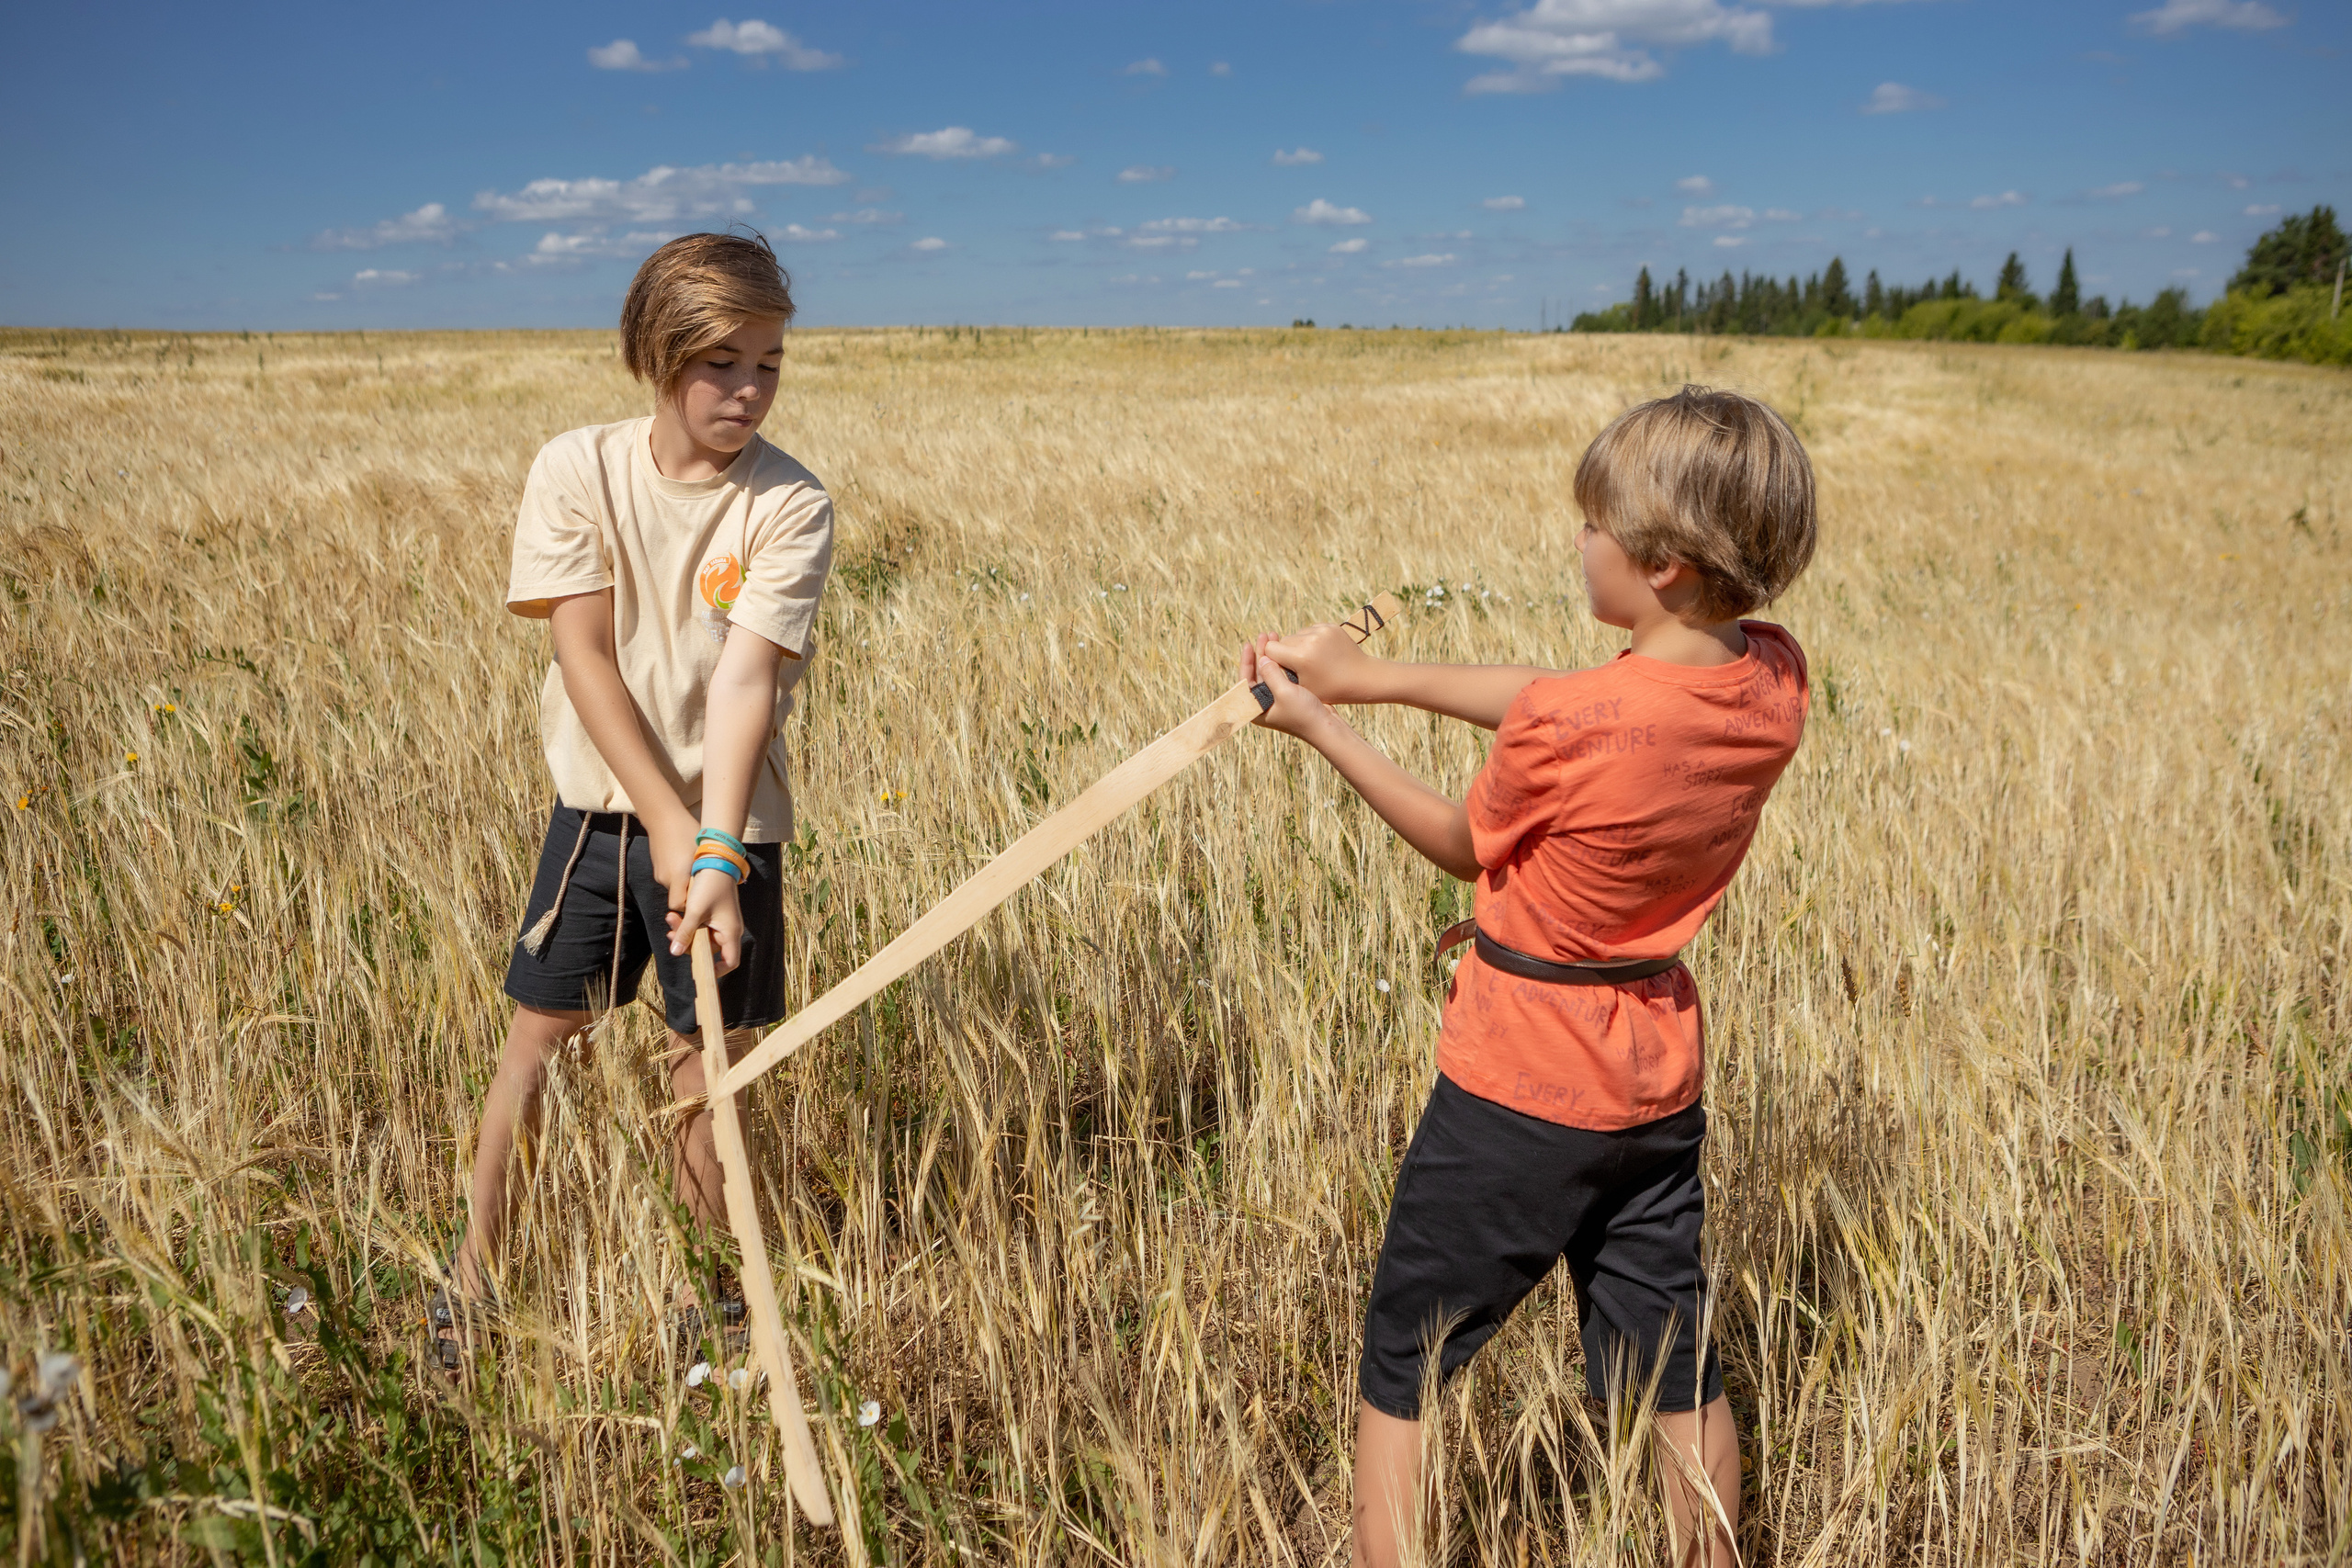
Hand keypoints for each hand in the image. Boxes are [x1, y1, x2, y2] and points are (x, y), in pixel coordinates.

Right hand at [646, 811, 699, 913]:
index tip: (702, 896)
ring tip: (694, 868)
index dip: (691, 905)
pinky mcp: (657, 868)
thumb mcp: (702, 851)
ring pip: (674, 888)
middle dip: (691, 894)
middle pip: (678, 898)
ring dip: (685, 883)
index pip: (679, 905)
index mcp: (678, 876)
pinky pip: (669, 879)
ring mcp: (659, 874)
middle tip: (703, 883)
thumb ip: (706, 870)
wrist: (663, 817)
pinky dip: (678, 876)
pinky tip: (684, 862)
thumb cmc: (687, 831)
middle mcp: (666, 878)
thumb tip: (722, 878)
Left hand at [668, 868, 744, 972]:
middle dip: (688, 944)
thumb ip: (685, 933)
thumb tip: (675, 953)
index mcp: (730, 932)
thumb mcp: (694, 911)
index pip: (730, 961)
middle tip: (671, 934)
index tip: (700, 970)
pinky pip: (700, 926)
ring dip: (685, 932)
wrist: (716, 860)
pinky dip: (688, 924)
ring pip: (701, 937)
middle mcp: (728, 929)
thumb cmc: (710, 886)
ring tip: (670, 919)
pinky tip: (675, 916)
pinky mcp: (714, 914)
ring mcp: (721, 922)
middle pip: (710, 950)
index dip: (717, 970)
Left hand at [1238, 637, 1332, 739]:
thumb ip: (1271, 674)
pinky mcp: (1289, 697)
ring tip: (1275, 637)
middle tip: (1265, 635)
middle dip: (1261, 654)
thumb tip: (1262, 658)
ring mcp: (1276, 701)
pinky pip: (1281, 676)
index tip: (1249, 645)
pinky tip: (1284, 650)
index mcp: (1256, 710)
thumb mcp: (1284, 692)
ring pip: (1269, 674)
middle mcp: (1263, 705)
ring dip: (1271, 656)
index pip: (1244, 682)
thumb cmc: (1304, 714)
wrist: (1327, 727)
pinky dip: (1282, 663)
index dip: (1246, 662)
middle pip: (1256, 675)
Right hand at [1263, 620, 1381, 703]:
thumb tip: (1260, 661)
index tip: (1277, 669)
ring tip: (1307, 661)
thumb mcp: (1301, 687)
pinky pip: (1309, 631)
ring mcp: (1321, 630)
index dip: (1272, 661)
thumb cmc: (1329, 689)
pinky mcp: (1330, 626)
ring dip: (1297, 646)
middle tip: (1294, 667)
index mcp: (1301, 657)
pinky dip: (1310, 641)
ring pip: (1296, 635)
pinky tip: (1318, 653)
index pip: (1270, 650)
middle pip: (1282, 641)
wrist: (1361, 677)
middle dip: (1284, 653)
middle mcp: (1309, 640)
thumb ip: (1278, 674)